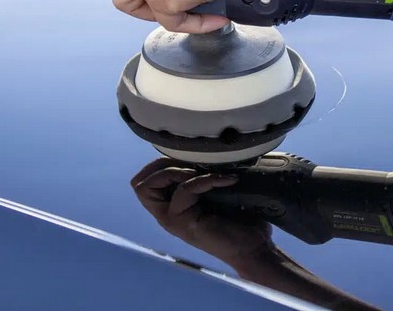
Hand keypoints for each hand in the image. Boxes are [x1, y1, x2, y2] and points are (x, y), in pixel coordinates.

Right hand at [131, 158, 274, 267]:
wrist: (254, 247)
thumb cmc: (240, 218)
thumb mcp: (216, 190)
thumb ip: (203, 175)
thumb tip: (208, 145)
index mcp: (172, 204)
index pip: (144, 179)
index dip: (161, 163)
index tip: (190, 159)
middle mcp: (167, 213)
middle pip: (139, 184)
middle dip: (163, 165)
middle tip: (192, 165)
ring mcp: (173, 220)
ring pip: (149, 187)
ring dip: (177, 171)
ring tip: (204, 173)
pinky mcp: (185, 224)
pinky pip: (185, 190)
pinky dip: (205, 179)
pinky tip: (228, 180)